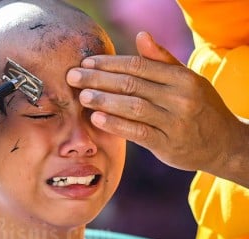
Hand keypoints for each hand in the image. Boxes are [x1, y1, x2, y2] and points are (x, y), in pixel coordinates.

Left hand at [67, 32, 246, 174]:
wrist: (223, 143)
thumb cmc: (199, 106)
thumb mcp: (187, 79)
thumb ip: (162, 59)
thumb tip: (140, 35)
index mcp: (182, 78)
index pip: (138, 65)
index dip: (110, 63)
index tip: (87, 63)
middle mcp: (180, 97)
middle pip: (131, 84)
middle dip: (98, 79)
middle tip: (73, 77)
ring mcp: (174, 122)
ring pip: (133, 107)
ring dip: (104, 100)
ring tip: (81, 96)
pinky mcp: (168, 145)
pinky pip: (138, 132)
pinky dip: (116, 124)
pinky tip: (97, 118)